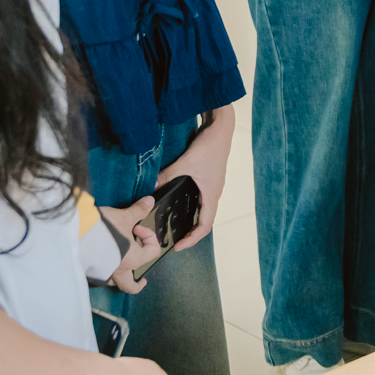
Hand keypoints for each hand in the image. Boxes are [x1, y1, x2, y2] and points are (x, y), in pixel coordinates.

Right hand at [98, 196, 164, 291]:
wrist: (77, 234)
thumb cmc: (104, 229)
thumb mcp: (124, 217)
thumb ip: (139, 211)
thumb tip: (150, 201)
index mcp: (134, 259)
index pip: (152, 251)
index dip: (149, 237)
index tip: (137, 227)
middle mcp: (120, 270)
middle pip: (131, 286)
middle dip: (138, 283)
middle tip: (142, 278)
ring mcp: (104, 273)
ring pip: (114, 282)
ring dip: (119, 276)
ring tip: (119, 267)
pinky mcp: (90, 270)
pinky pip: (100, 276)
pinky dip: (104, 271)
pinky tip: (101, 262)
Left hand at [157, 112, 232, 251]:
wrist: (221, 128)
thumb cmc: (210, 146)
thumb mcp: (187, 162)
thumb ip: (169, 175)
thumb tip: (153, 187)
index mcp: (212, 194)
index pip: (204, 226)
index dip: (192, 239)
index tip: (178, 246)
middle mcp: (214, 193)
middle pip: (204, 221)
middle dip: (190, 233)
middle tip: (173, 240)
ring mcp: (212, 185)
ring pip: (203, 210)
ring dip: (191, 220)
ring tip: (175, 226)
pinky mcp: (209, 177)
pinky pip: (201, 199)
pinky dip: (191, 207)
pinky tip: (178, 203)